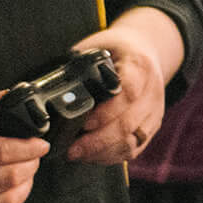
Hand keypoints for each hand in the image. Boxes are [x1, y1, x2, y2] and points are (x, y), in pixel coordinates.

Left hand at [67, 11, 179, 163]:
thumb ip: (80, 64)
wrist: (147, 48)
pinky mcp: (152, 125)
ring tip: (78, 155)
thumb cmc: (117, 48)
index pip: (127, 92)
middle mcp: (152, 90)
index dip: (106, 112)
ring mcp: (154, 111)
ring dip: (104, 152)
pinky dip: (112, 156)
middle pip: (129, 122)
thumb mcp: (99, 46)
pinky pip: (135, 148)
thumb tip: (48, 86)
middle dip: (98, 141)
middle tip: (72, 149)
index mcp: (139, 66)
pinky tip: (93, 156)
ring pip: (133, 141)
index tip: (83, 123)